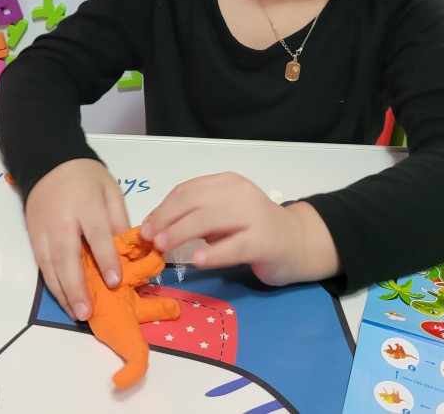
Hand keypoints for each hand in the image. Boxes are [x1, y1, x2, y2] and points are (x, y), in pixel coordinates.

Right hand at [24, 158, 129, 320]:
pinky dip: (52, 286)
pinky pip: (42, 266)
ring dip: (63, 292)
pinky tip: (63, 300)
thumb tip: (128, 250)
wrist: (48, 163)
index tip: (115, 281)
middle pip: (68, 256)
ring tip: (76, 313)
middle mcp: (62, 221)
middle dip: (77, 286)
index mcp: (86, 206)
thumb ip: (119, 219)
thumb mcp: (110, 190)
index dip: (106, 259)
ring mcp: (44, 232)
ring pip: (51, 266)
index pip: (97, 235)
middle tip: (87, 311)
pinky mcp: (34, 239)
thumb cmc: (86, 178)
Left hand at [139, 172, 340, 285]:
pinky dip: (212, 252)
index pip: (186, 191)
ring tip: (163, 248)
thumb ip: (195, 217)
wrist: (297, 243)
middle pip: (194, 202)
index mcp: (226, 182)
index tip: (145, 227)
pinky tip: (196, 260)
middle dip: (167, 220)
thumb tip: (155, 228)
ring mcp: (254, 215)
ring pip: (210, 220)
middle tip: (150, 239)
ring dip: (181, 233)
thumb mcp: (222, 215)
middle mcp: (239, 193)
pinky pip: (234, 246)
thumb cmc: (252, 229)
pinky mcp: (265, 241)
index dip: (162, 209)